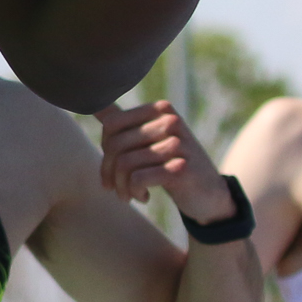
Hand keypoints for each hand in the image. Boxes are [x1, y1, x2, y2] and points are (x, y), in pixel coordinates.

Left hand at [93, 99, 239, 226]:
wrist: (209, 194)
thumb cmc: (172, 165)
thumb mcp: (151, 140)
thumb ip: (124, 122)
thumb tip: (93, 104)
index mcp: (160, 109)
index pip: (111, 124)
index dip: (105, 149)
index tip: (112, 167)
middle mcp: (171, 121)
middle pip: (115, 145)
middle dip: (109, 171)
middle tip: (115, 187)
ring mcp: (178, 144)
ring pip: (124, 164)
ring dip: (121, 187)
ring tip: (128, 195)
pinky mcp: (181, 169)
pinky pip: (137, 179)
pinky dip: (134, 192)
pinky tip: (144, 197)